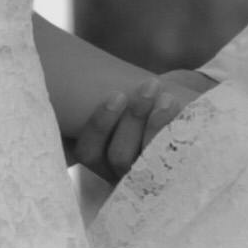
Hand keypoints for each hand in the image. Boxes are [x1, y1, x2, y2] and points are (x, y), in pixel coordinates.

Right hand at [77, 63, 217, 183]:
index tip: (118, 94)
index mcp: (101, 160)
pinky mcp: (178, 174)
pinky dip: (178, 138)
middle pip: (119, 157)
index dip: (100, 125)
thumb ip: (99, 97)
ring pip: (146, 161)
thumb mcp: (116, 100)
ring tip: (167, 98)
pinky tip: (185, 115)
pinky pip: (175, 164)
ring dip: (156, 127)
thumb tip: (62, 68)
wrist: (183, 106)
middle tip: (148, 87)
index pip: (88, 153)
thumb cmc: (141, 98)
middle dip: (134, 119)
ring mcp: (151, 178)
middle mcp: (123, 175)